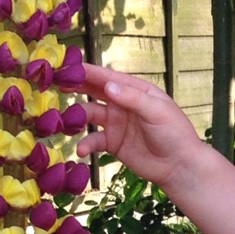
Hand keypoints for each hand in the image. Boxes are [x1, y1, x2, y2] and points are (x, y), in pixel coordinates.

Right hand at [76, 64, 205, 191]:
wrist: (179, 166)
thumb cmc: (174, 133)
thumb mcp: (155, 111)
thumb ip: (131, 98)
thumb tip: (106, 86)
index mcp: (134, 90)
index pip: (106, 77)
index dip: (87, 72)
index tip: (66, 68)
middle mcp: (121, 103)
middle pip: (93, 91)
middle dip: (75, 88)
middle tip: (55, 85)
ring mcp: (115, 123)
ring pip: (89, 115)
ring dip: (77, 118)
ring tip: (66, 123)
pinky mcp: (112, 143)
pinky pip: (93, 140)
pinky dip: (85, 144)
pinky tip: (82, 150)